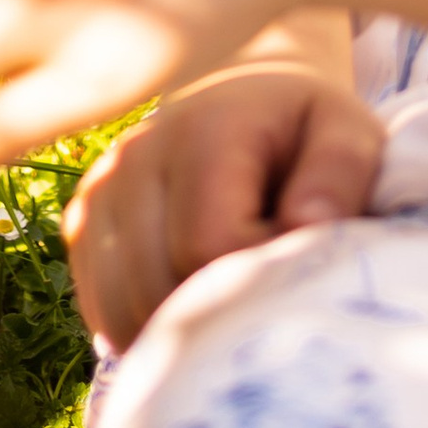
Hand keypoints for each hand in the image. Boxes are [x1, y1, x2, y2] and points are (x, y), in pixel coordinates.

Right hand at [64, 61, 385, 350]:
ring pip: (123, 308)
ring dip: (180, 332)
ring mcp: (99, 191)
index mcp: (200, 130)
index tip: (296, 266)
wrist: (242, 96)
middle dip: (220, 314)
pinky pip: (102, 308)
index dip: (259, 279)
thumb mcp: (346, 130)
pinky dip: (146, 327)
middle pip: (158, 284)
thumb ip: (341, 171)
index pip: (209, 245)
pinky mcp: (81, 223)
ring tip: (232, 303)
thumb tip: (307, 226)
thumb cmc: (303, 129)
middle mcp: (134, 156)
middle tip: (266, 294)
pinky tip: (191, 305)